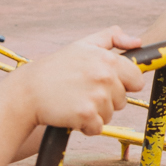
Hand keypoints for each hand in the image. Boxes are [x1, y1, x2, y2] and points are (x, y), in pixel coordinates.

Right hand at [10, 28, 146, 135]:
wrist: (27, 92)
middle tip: (83, 91)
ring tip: (75, 101)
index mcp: (108, 59)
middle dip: (106, 99)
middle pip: (123, 100)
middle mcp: (105, 77)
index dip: (123, 83)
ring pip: (110, 114)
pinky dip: (86, 126)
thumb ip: (112, 38)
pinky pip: (98, 128)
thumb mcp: (83, 45)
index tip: (106, 83)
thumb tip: (138, 41)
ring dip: (95, 113)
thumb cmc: (55, 69)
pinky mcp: (87, 115)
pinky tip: (71, 114)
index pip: (137, 79)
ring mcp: (97, 97)